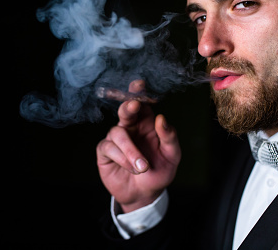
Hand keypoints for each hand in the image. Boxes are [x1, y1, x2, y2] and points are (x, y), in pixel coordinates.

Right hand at [96, 80, 180, 212]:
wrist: (146, 194)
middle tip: (133, 106)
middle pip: (125, 110)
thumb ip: (169, 137)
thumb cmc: (160, 171)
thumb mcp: (172, 155)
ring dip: (131, 150)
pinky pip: (109, 147)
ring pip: (118, 132)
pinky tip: (132, 168)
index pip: (142, 103)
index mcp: (146, 123)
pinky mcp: (105, 152)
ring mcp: (116, 139)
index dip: (138, 92)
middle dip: (128, 106)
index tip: (139, 84)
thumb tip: (161, 118)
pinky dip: (122, 158)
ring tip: (143, 166)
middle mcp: (130, 127)